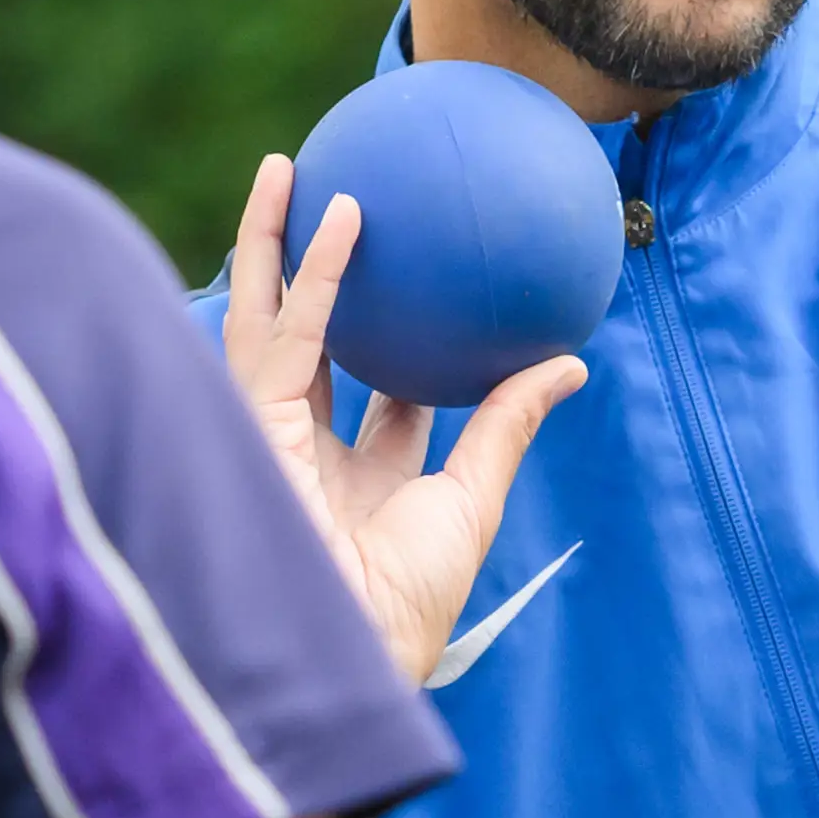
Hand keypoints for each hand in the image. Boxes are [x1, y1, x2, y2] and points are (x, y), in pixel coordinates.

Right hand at [223, 153, 590, 679]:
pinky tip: (338, 211)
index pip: (372, 394)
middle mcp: (302, 448)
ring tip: (288, 167)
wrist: (351, 650)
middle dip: (302, 274)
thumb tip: (571, 361)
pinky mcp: (247, 422)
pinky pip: (288, 329)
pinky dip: (314, 271)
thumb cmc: (409, 602)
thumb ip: (507, 424)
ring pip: (264, 317)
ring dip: (273, 240)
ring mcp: (267, 433)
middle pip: (300, 341)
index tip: (415, 286)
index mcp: (353, 477)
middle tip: (325, 204)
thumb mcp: (471, 499)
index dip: (389, 341)